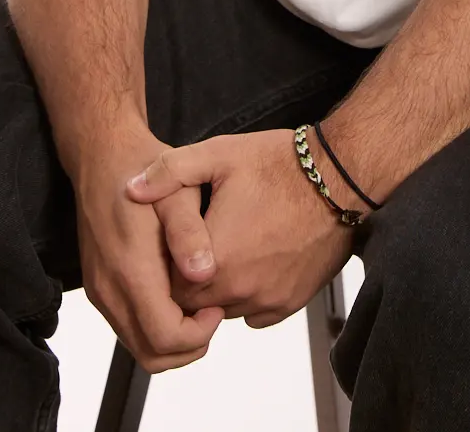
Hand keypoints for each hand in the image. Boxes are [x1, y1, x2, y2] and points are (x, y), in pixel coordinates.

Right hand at [72, 128, 225, 372]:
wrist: (102, 155)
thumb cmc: (142, 168)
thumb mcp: (177, 190)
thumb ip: (189, 233)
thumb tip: (204, 273)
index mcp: (131, 269)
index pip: (165, 336)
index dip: (199, 334)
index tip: (217, 306)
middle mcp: (110, 289)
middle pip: (151, 354)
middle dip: (188, 346)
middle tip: (212, 313)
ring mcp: (100, 291)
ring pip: (138, 345)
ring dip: (172, 338)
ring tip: (198, 303)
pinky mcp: (98, 288)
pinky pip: (128, 326)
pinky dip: (154, 326)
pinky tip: (177, 294)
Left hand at [125, 127, 359, 327]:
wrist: (339, 177)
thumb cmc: (279, 164)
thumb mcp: (218, 155)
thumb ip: (168, 172)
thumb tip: (130, 190)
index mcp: (215, 259)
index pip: (167, 288)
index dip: (165, 267)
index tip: (174, 243)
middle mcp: (239, 289)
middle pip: (194, 304)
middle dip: (190, 280)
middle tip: (198, 245)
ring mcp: (268, 299)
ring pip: (224, 310)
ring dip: (219, 288)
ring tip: (226, 249)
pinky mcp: (291, 302)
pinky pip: (256, 314)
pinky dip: (248, 295)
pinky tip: (252, 261)